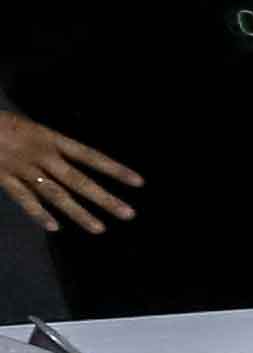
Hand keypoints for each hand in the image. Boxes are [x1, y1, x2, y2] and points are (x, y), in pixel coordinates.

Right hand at [0, 115, 139, 239]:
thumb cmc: (2, 124)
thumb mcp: (30, 127)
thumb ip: (50, 146)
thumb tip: (73, 160)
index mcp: (49, 137)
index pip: (89, 155)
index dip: (114, 168)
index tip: (139, 182)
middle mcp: (41, 154)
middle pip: (78, 180)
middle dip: (104, 198)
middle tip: (129, 215)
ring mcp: (22, 168)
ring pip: (55, 194)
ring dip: (79, 212)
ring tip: (100, 228)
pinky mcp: (3, 177)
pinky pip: (24, 198)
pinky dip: (38, 213)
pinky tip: (55, 227)